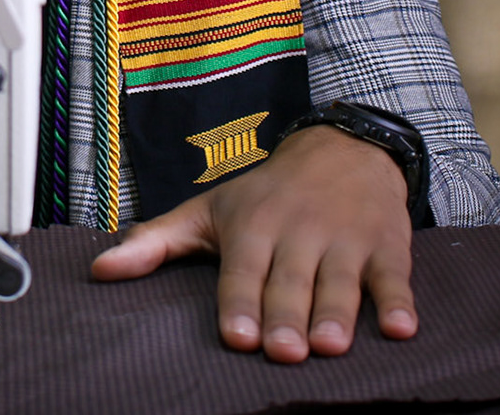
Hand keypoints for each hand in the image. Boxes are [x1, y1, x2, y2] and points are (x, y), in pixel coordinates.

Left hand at [89, 125, 415, 361]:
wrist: (344, 147)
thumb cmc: (266, 194)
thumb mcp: (208, 211)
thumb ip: (156, 242)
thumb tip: (99, 271)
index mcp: (253, 226)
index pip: (243, 271)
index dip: (240, 303)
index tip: (237, 337)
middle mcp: (299, 232)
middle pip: (291, 282)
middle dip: (287, 316)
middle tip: (284, 351)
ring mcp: (346, 239)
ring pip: (341, 282)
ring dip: (337, 314)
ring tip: (330, 346)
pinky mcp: (387, 246)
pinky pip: (394, 278)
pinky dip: (399, 303)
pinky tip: (401, 329)